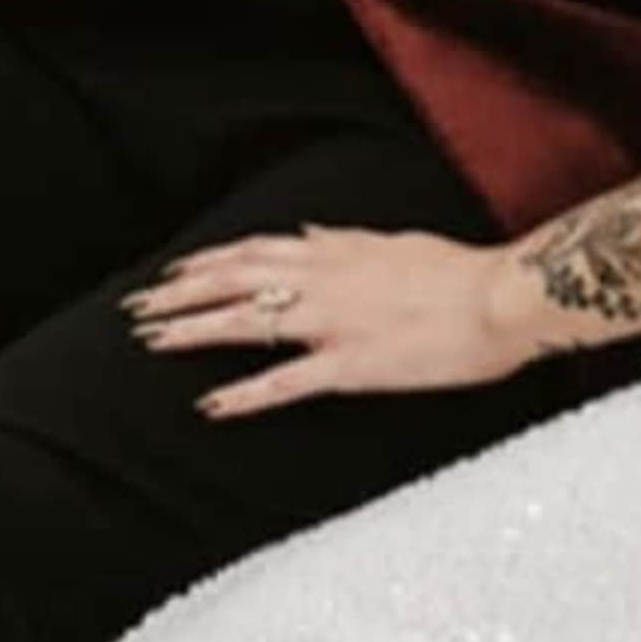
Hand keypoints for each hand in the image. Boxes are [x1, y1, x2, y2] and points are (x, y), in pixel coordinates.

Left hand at [125, 226, 536, 416]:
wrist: (502, 298)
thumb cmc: (461, 272)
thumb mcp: (393, 242)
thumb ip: (343, 243)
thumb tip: (307, 236)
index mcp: (334, 253)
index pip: (253, 251)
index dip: (208, 261)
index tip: (173, 270)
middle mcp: (321, 282)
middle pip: (233, 282)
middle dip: (180, 294)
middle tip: (138, 307)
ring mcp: (331, 324)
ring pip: (244, 324)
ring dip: (192, 331)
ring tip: (152, 341)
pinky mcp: (349, 368)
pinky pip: (283, 383)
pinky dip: (242, 395)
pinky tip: (209, 405)